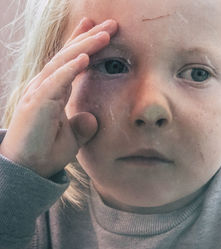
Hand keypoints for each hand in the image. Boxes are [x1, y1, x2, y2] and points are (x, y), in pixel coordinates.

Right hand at [0, 18, 117, 177]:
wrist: (28, 170)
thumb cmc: (46, 151)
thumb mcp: (72, 138)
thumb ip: (82, 126)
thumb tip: (92, 119)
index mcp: (54, 91)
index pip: (71, 62)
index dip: (84, 44)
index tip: (100, 30)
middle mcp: (45, 86)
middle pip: (69, 55)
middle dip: (90, 38)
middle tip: (110, 24)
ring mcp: (39, 93)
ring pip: (63, 63)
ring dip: (85, 47)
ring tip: (104, 33)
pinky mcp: (37, 104)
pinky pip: (55, 82)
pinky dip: (70, 69)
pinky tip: (85, 57)